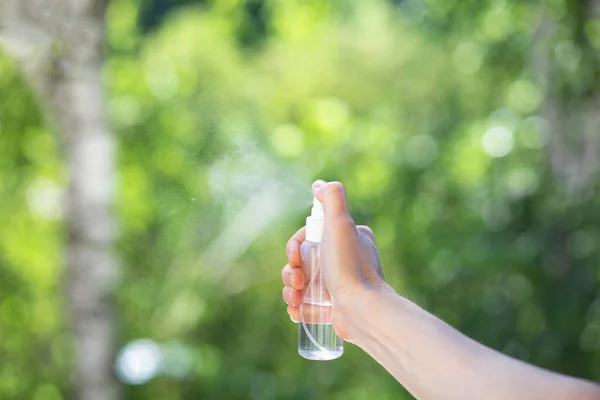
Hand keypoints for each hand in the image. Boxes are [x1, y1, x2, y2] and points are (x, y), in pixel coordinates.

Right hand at [281, 180, 387, 339]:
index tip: (294, 256)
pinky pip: (308, 305)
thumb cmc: (349, 267)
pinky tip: (296, 312)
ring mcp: (340, 284)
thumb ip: (332, 197)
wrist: (362, 310)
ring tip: (295, 300)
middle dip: (291, 271)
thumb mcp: (340, 224)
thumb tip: (318, 185)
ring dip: (290, 291)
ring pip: (302, 283)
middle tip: (297, 281)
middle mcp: (346, 259)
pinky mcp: (335, 308)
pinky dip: (298, 308)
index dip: (295, 246)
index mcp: (349, 238)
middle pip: (303, 261)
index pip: (310, 236)